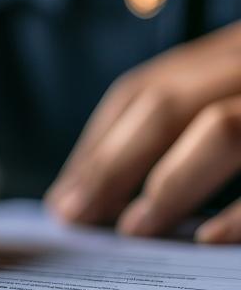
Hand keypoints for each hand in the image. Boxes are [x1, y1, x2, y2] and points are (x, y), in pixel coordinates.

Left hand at [46, 21, 240, 241]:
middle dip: (110, 165)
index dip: (98, 144)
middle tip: (73, 217)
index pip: (142, 91)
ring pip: (220, 128)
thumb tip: (94, 192)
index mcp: (228, 50)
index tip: (65, 194)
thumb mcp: (234, 83)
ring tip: (131, 231)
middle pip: (166, 105)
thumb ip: (185, 114)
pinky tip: (206, 239)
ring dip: (167, 184)